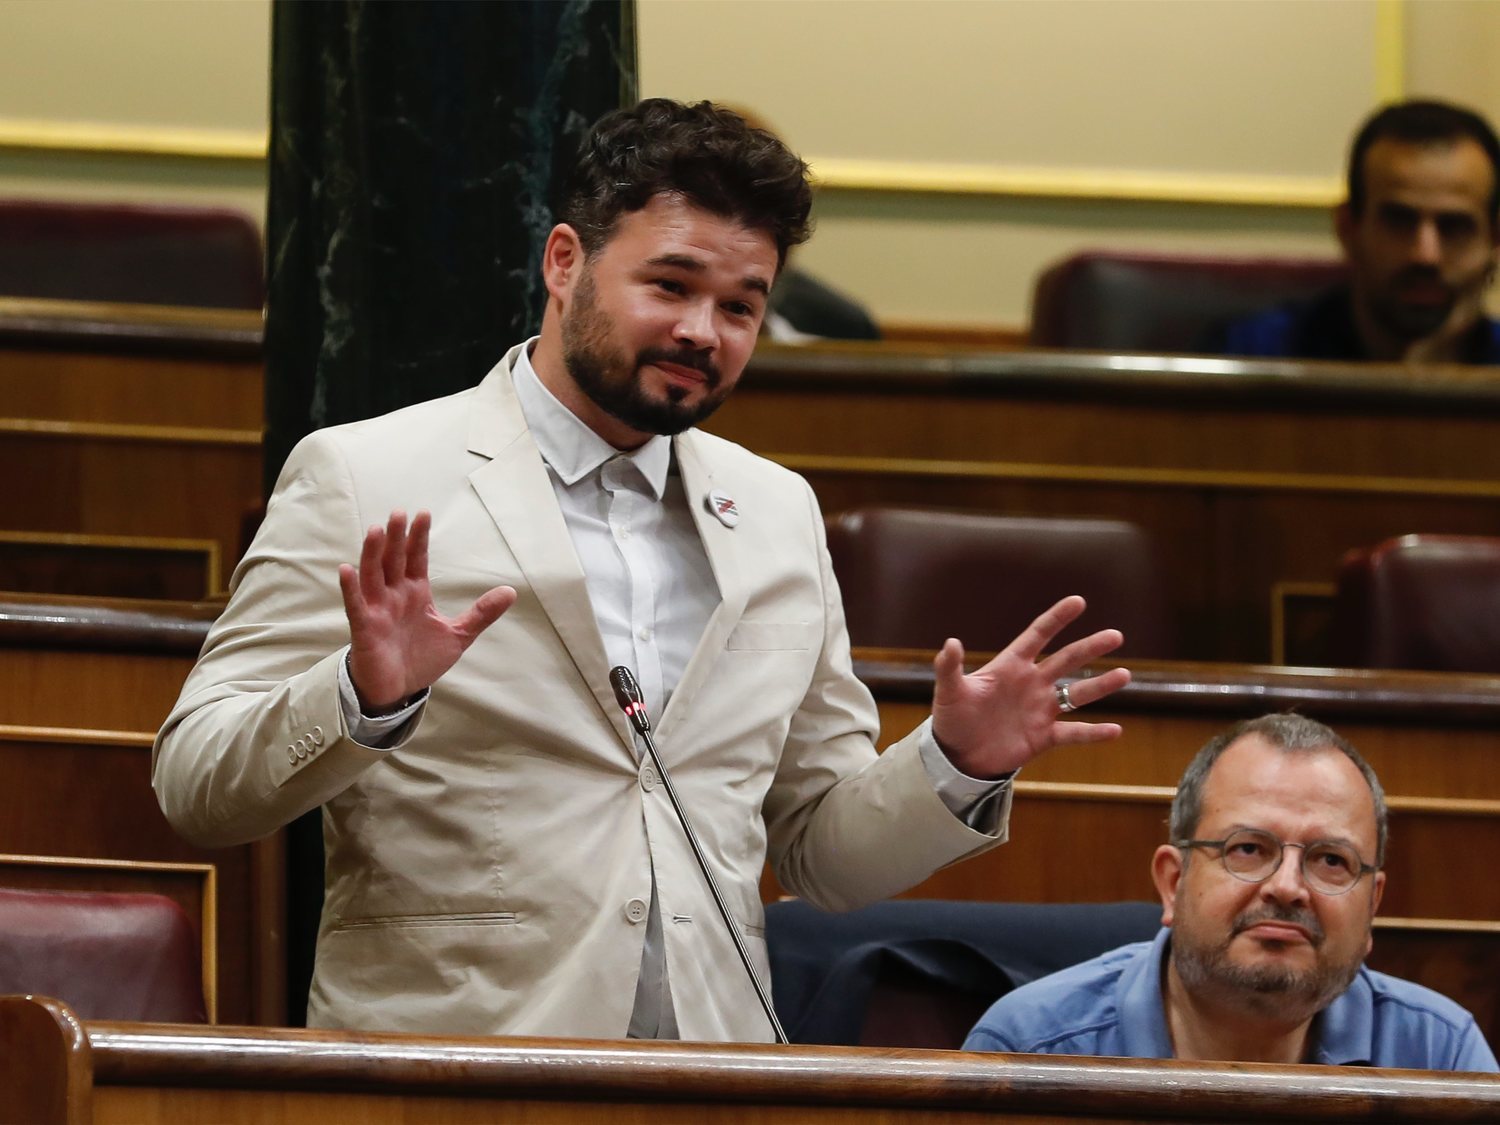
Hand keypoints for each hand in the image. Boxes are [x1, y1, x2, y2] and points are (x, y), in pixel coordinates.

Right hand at [338, 509, 516, 710]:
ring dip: (372, 554)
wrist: (399, 690)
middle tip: (399, 513)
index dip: (418, 538)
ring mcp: (377, 610)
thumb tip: (511, 591)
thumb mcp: (459, 635)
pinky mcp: (364, 628)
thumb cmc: (421, 659)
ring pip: (373, 575)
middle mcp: (394, 596)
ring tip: (375, 531)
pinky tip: (347, 569)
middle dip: (396, 537)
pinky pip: (355, 605)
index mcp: (415, 593)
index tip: (423, 514)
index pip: (415, 559)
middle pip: (393, 560)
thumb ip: (482, 613)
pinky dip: (350, 588)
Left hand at [930, 595, 1129, 778]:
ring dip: (1100, 685)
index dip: (1057, 619)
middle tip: (1116, 636)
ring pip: (1077, 693)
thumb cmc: (952, 719)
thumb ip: (950, 668)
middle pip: (1066, 660)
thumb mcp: (948, 692)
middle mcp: (1031, 684)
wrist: (958, 757)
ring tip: (1124, 675)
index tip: (1078, 602)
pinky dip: (1094, 733)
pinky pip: (1074, 733)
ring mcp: (1040, 710)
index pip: (1037, 636)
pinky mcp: (1044, 737)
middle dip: (1090, 648)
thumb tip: (950, 642)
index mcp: (1010, 666)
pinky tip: (1115, 730)